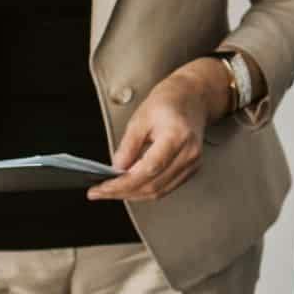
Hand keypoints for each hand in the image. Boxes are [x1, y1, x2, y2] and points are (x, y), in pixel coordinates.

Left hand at [86, 58, 231, 203]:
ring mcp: (193, 164)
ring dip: (133, 195)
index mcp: (177, 136)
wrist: (192, 98)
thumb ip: (128, 145)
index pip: (149, 169)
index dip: (123, 183)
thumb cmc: (168, 102)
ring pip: (159, 191)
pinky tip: (130, 187)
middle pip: (153, 185)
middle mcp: (189, 153)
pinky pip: (166, 188)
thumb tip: (117, 168)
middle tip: (101, 192)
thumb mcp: (141, 117)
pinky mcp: (191, 169)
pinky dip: (146, 190)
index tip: (103, 188)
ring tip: (112, 191)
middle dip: (124, 192)